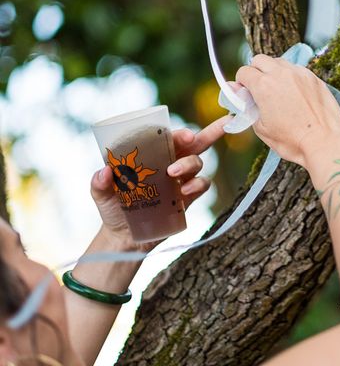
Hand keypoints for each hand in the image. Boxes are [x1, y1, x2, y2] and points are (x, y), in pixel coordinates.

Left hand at [89, 116, 228, 250]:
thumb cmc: (113, 209)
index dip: (178, 133)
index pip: (169, 137)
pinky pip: (202, 185)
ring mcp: (181, 180)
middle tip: (192, 138)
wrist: (125, 237)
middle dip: (208, 133)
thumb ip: (99, 183)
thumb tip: (105, 172)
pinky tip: (185, 191)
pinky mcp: (187, 198)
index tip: (183, 136)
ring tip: (173, 174)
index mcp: (153, 155)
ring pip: (197, 162)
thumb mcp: (101, 195)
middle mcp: (171, 163)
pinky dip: (198, 185)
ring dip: (189, 163)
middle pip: (195, 143)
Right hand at [236, 54, 339, 167]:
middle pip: (260, 60)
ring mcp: (300, 74)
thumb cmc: (292, 140)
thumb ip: (247, 107)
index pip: (244, 71)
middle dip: (255, 71)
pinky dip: (291, 77)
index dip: (241, 83)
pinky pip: (297, 70)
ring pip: (280, 62)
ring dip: (274, 72)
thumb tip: (239, 94)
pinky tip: (295, 94)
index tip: (246, 93)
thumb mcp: (261, 128)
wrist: (324, 143)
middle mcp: (281, 73)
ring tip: (278, 91)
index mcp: (263, 85)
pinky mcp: (314, 78)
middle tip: (259, 89)